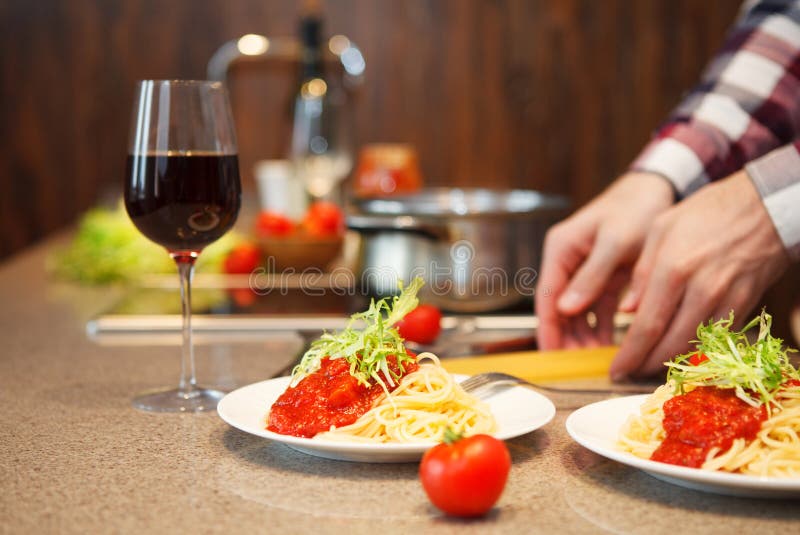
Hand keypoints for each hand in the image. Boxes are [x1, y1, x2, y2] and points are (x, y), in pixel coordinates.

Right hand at [536, 172, 674, 348]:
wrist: (660, 188)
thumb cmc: (634, 209)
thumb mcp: (614, 242)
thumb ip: (591, 276)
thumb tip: (565, 310)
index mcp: (561, 251)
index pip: (547, 298)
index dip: (548, 329)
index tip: (552, 357)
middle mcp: (569, 263)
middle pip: (561, 310)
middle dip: (569, 339)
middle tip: (582, 366)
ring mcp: (587, 271)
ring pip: (580, 313)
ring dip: (587, 336)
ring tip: (600, 360)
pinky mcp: (606, 277)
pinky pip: (600, 309)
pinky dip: (605, 327)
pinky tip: (614, 346)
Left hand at [612, 170, 789, 378]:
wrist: (764, 207)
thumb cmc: (706, 212)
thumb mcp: (661, 228)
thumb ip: (641, 270)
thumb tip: (627, 310)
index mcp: (672, 269)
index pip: (646, 326)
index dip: (629, 355)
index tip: (615, 369)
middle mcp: (700, 290)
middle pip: (669, 344)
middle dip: (645, 366)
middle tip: (628, 374)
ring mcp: (725, 300)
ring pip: (694, 347)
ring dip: (669, 364)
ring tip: (648, 367)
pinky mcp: (744, 305)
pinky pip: (715, 338)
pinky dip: (695, 351)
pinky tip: (678, 352)